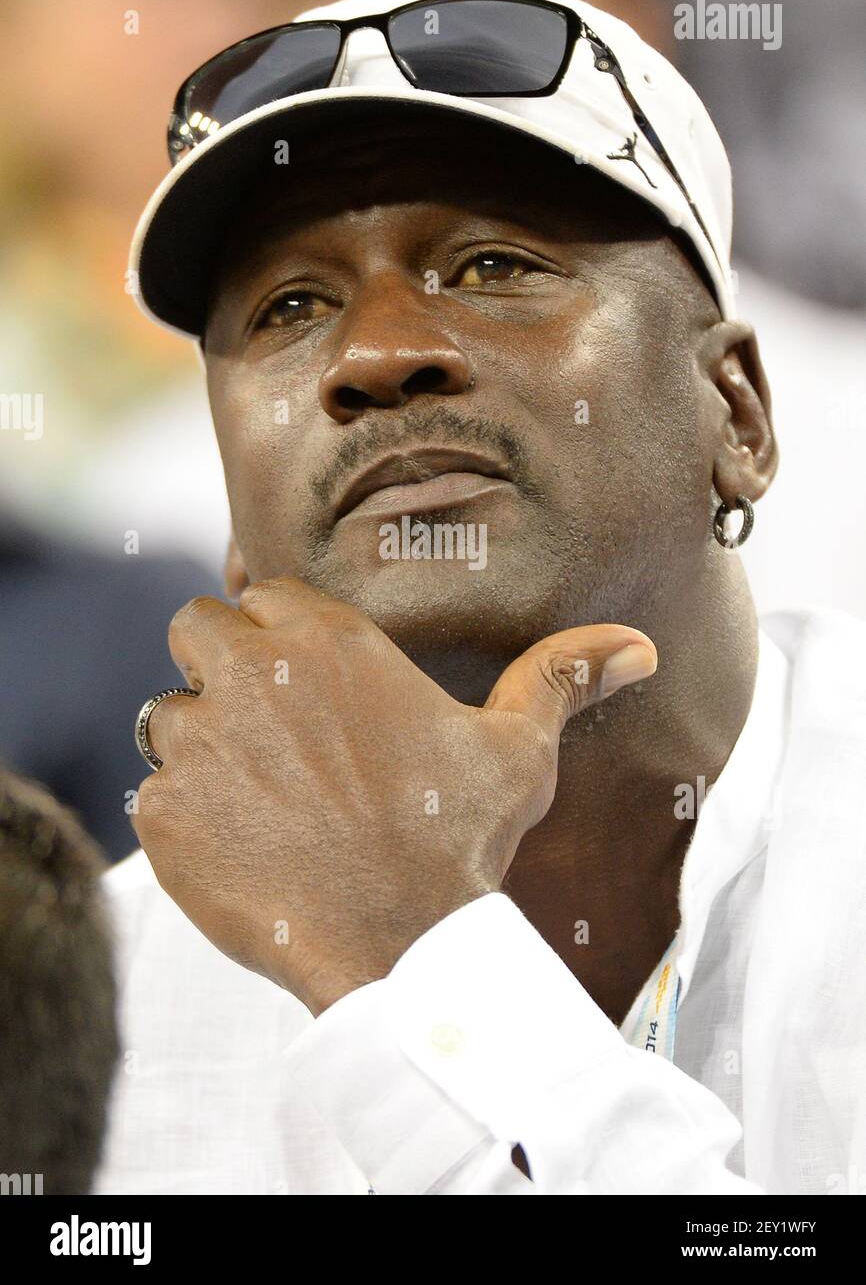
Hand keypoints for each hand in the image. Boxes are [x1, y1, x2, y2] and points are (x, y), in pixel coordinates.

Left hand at [136, 578, 655, 1014]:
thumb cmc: (458, 839)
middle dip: (216, 663)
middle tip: (258, 724)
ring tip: (251, 795)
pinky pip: (150, 794)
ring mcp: (198, 744)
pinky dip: (181, 816)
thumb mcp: (518, 752)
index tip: (295, 675)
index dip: (276, 633)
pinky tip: (235, 848)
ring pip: (165, 715)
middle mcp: (251, 675)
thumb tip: (638, 645)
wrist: (399, 947)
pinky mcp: (164, 815)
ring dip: (196, 743)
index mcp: (327, 642)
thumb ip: (561, 677)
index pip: (263, 594)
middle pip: (194, 630)